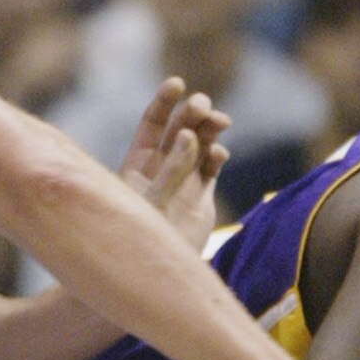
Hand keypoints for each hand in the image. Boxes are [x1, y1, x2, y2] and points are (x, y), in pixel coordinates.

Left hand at [120, 75, 229, 255]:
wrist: (156, 275)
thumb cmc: (141, 238)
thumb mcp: (153, 201)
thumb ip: (172, 169)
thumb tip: (189, 134)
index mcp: (139, 161)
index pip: (153, 122)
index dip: (165, 101)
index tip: (177, 83)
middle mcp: (162, 166)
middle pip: (180, 127)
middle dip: (193, 112)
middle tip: (203, 107)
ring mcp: (184, 179)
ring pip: (200, 143)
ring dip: (210, 129)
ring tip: (220, 121)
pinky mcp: (203, 194)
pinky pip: (213, 166)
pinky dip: (217, 156)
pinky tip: (219, 154)